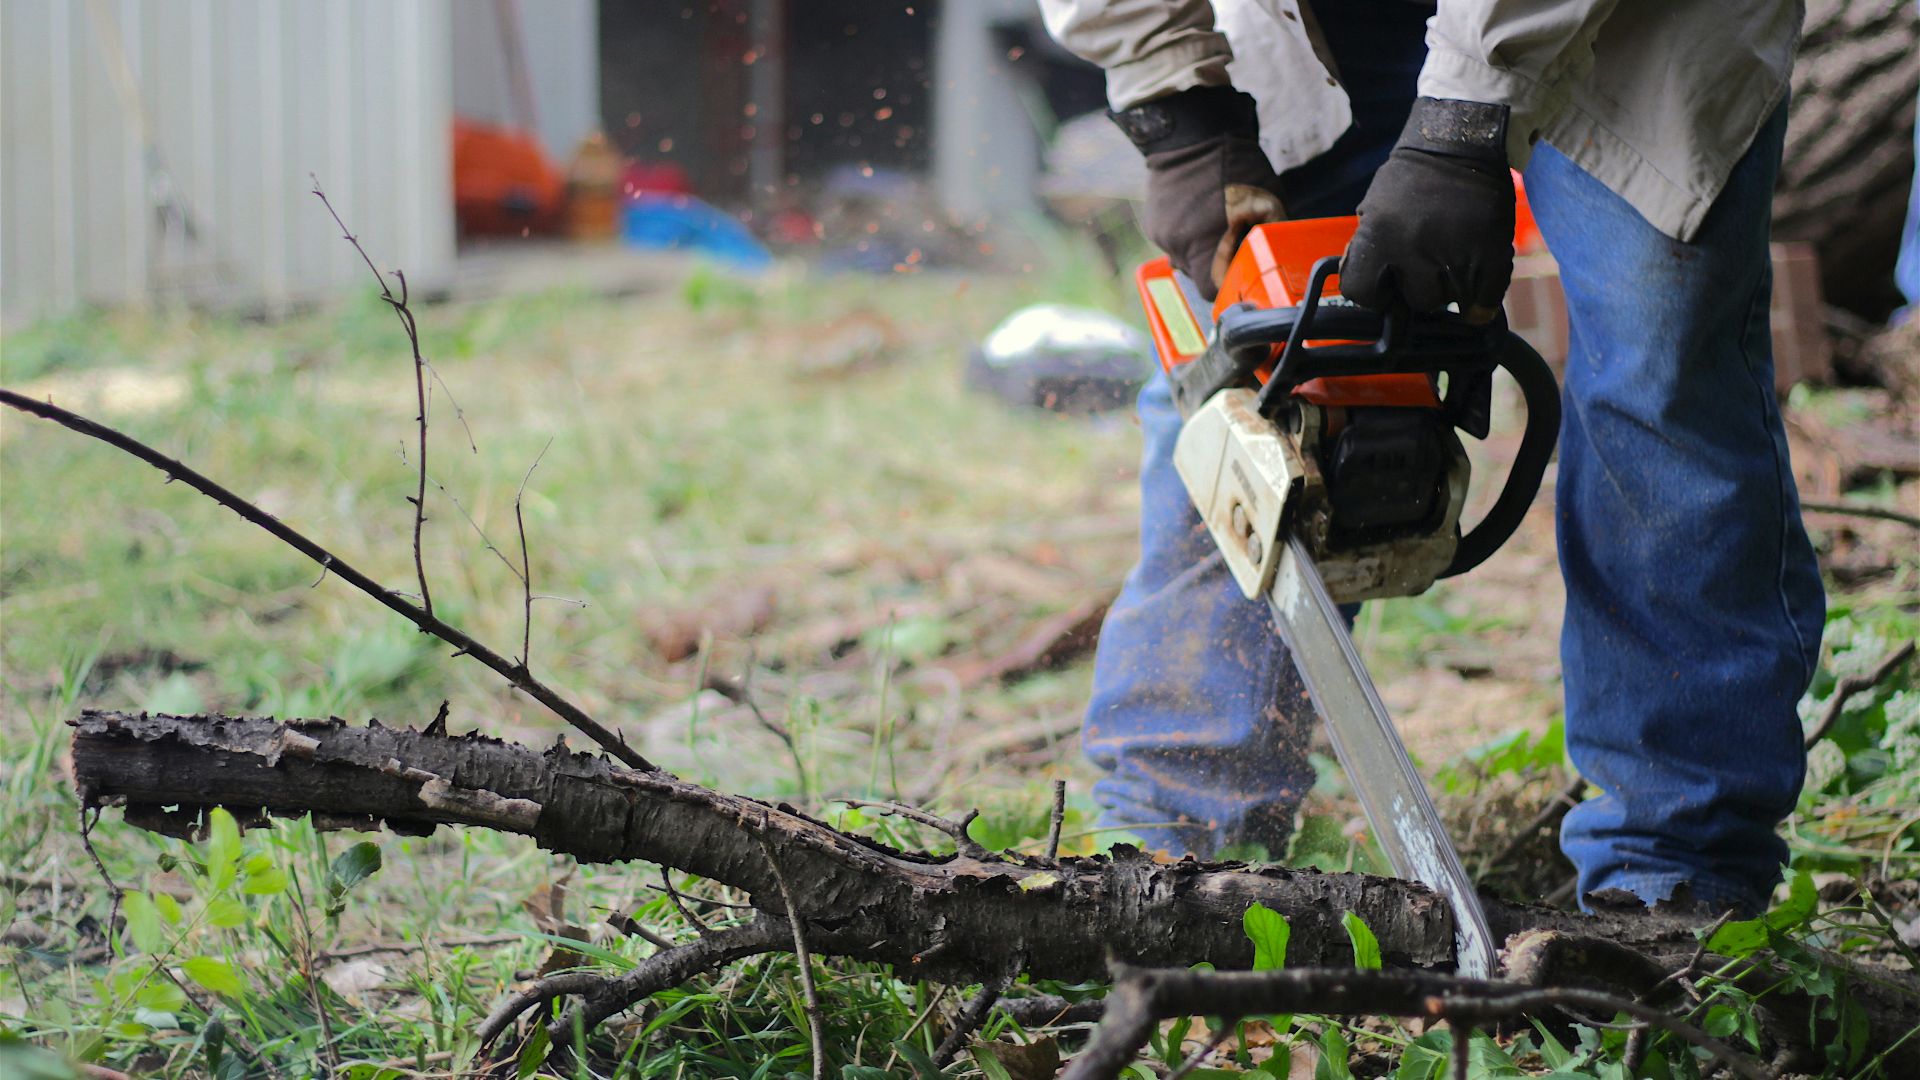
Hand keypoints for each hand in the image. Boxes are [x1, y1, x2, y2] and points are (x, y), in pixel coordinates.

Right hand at [1112, 87, 1286, 297]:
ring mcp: (1162, 236)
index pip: (1213, 290)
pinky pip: (1173, 241)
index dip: (1228, 284)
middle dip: (1215, 264)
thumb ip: (1269, 236)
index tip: (1241, 270)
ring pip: (1185, 258)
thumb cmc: (1235, 166)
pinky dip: (1186, 233)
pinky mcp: (1153, 224)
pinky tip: (1198, 211)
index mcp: (1206, 247)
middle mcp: (1178, 248)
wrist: (1192, 133)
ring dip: (1200, 247)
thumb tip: (1276, 257)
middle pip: (1198, 275)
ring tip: (1214, 221)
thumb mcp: (1268, 200)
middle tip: (1233, 240)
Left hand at [1342, 98, 1514, 322]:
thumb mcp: (1373, 208)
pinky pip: (1485, 300)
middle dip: (1422, 286)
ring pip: (1452, 299)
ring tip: (1453, 259)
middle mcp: (1415, 249)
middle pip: (1417, 300)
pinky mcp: (1493, 254)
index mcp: (1379, 236)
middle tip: (1429, 263)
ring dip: (1453, 287)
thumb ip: (1368, 248)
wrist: (1460, 141)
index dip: (1374, 293)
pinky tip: (1477, 280)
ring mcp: (1457, 253)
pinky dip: (1482, 297)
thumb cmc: (1412, 177)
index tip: (1386, 286)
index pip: (1361, 291)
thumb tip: (1370, 286)